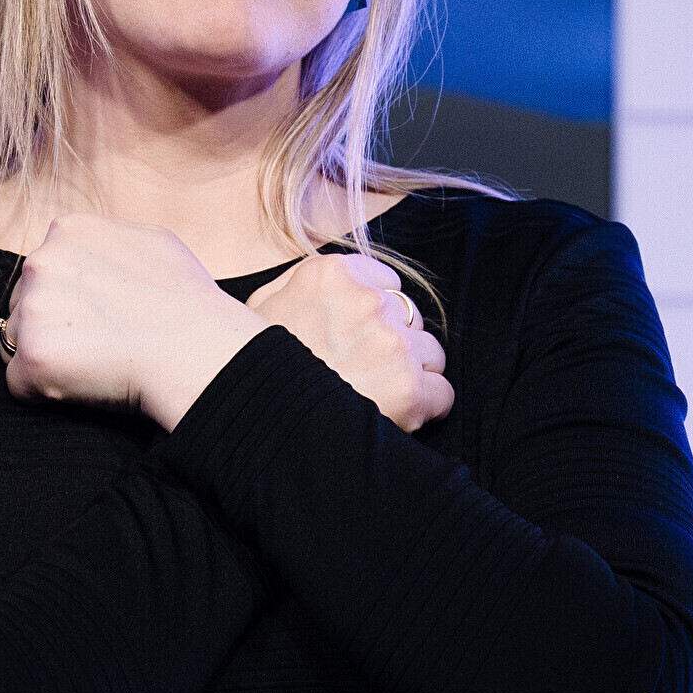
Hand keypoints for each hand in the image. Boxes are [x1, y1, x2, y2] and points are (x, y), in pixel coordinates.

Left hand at [0, 213, 262, 430]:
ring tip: (96, 363)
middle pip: (22, 303)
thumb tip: (88, 248)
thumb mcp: (152, 243)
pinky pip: (18, 382)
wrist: (200, 349)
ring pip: (15, 341)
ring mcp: (32, 308)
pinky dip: (43, 391)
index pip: (44, 270)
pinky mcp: (33, 355)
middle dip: (50, 326)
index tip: (101, 316)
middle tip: (99, 344)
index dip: (69, 299)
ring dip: (46, 356)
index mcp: (67, 230)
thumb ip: (107, 242)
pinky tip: (84, 385)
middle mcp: (41, 261)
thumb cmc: (188, 301)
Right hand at [241, 252, 453, 431]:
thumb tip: (339, 278)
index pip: (386, 282)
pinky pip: (443, 393)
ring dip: (411, 373)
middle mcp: (367, 302)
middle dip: (393, 342)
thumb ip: (302, 280)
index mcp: (333, 274)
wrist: (250, 418)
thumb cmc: (250, 366)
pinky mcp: (409, 387)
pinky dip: (427, 407)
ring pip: (431, 354)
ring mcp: (391, 344)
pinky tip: (398, 414)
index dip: (372, 314)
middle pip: (410, 316)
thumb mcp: (261, 304)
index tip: (355, 337)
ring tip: (376, 396)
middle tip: (362, 371)